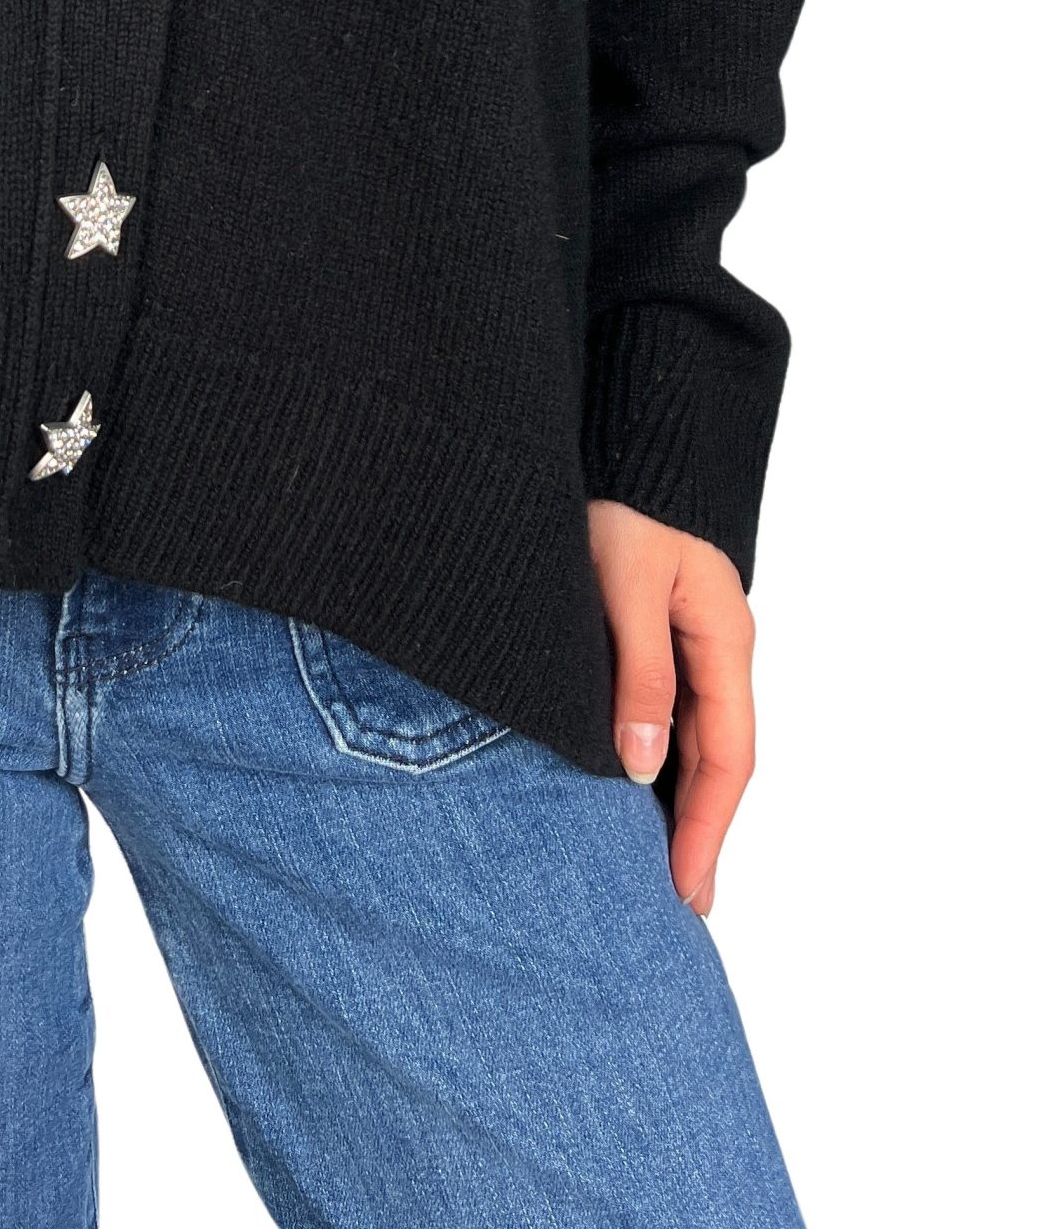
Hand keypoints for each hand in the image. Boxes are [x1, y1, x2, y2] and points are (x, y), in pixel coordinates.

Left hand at [587, 500, 755, 915]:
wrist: (616, 442)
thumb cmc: (617, 505)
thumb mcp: (623, 586)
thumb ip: (637, 672)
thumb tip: (641, 764)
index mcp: (723, 640)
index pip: (729, 757)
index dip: (708, 828)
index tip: (687, 890)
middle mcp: (716, 648)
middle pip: (717, 758)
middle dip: (699, 830)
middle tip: (679, 903)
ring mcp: (691, 640)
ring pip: (693, 738)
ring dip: (677, 800)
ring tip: (656, 866)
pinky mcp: (657, 631)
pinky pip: (668, 711)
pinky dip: (657, 759)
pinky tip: (632, 789)